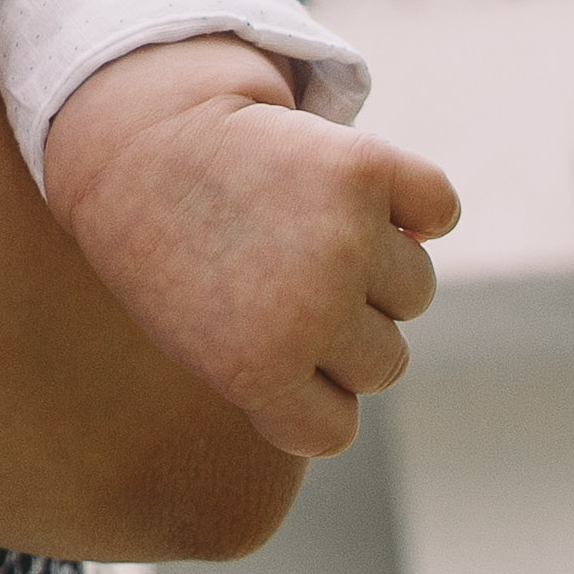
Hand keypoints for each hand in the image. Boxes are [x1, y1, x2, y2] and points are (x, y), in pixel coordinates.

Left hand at [34, 38, 455, 458]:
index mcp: (257, 373)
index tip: (266, 346)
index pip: (335, 430)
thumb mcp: (203, 344)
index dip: (305, 392)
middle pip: (385, 362)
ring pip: (415, 291)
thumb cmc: (170, 253)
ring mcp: (343, 238)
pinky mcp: (364, 167)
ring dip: (380, 267)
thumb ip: (286, 377)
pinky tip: (369, 194)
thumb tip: (389, 349)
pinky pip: (438, 208)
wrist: (134, 143)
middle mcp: (309, 311)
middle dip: (344, 330)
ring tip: (312, 228)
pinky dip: (419, 204)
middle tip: (283, 275)